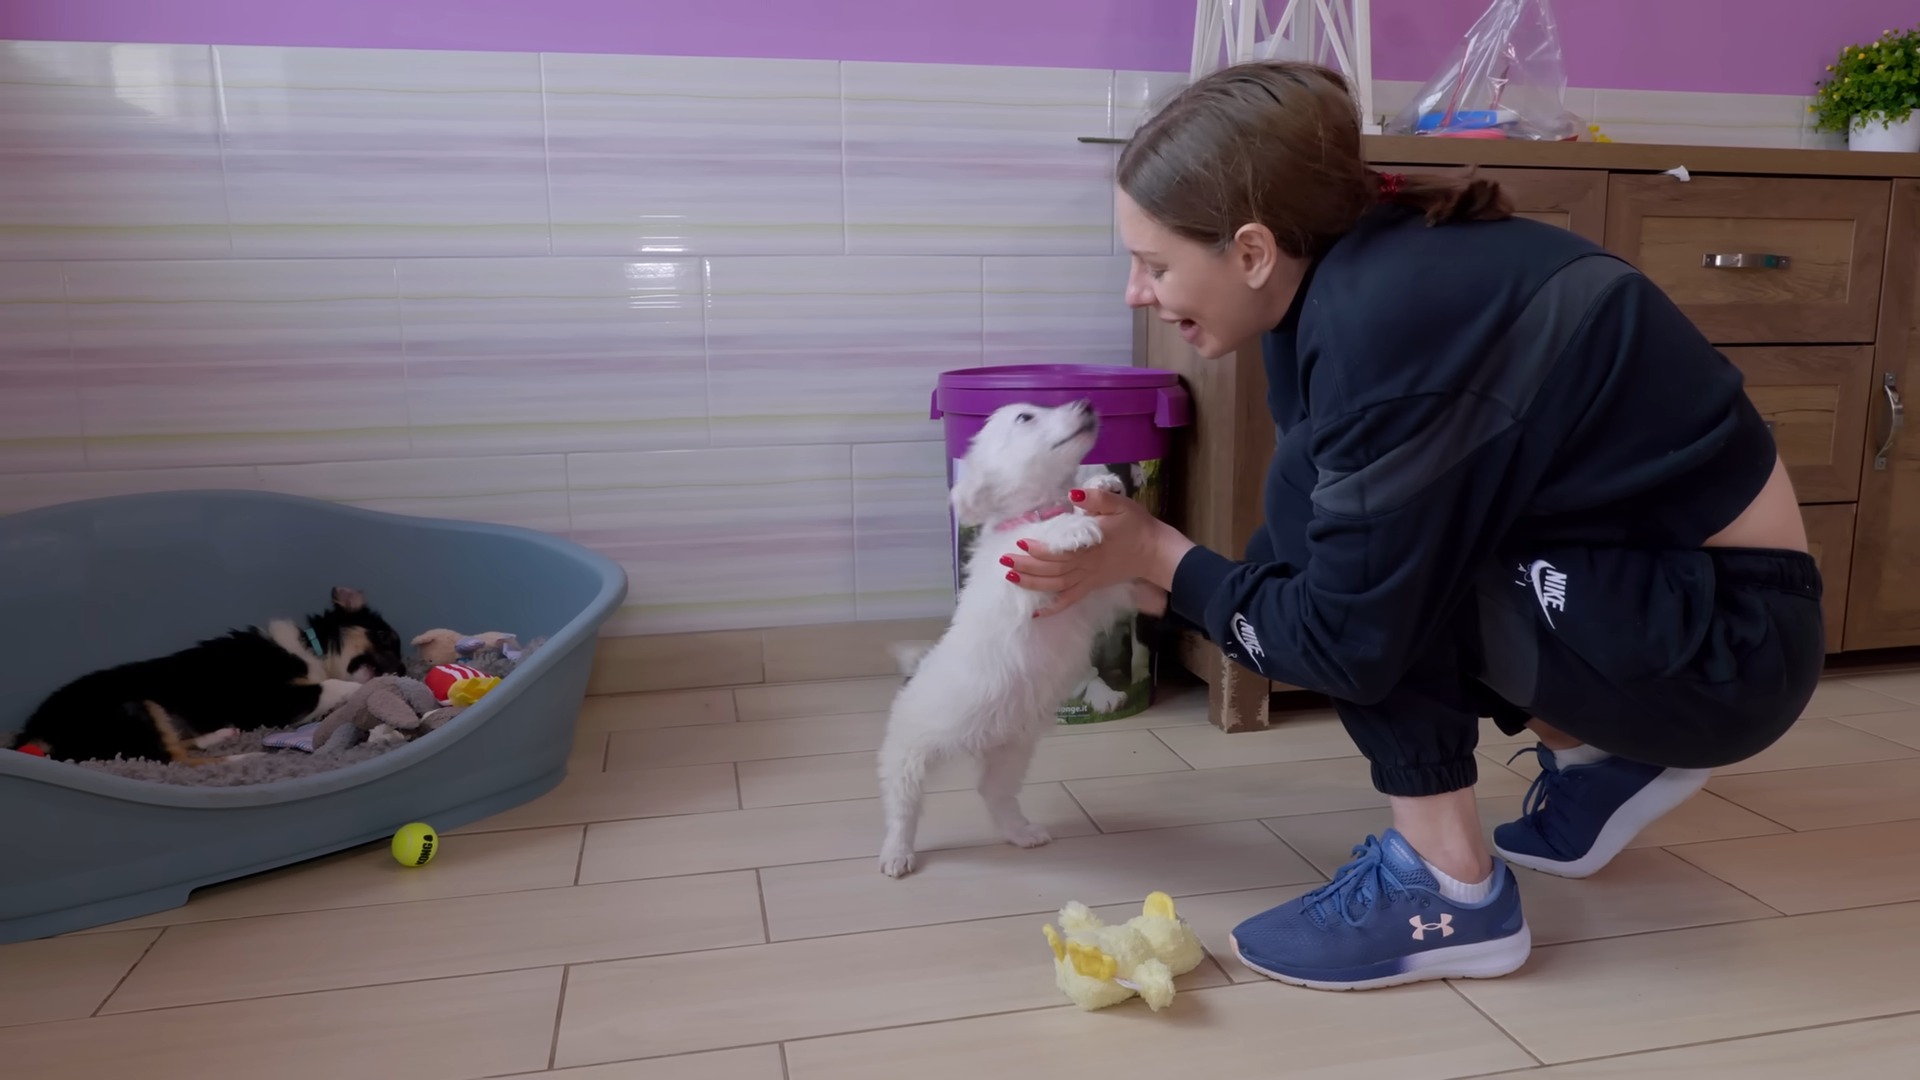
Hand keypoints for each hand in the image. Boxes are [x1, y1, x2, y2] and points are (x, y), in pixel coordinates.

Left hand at [1002, 486, 1193, 616]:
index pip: (1060, 551)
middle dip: (1026, 566)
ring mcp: (1087, 579)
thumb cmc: (1135, 524)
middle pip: (1051, 570)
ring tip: (1010, 576)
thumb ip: (1096, 499)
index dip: (1039, 549)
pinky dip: (1053, 608)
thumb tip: (1074, 493)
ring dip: (1032, 583)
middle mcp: (1085, 565)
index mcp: (1090, 545)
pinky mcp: (1091, 586)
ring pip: (1056, 586)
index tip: (1021, 542)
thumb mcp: (1119, 504)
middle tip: (1004, 560)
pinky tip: (1036, 612)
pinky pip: (1069, 600)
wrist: (1154, 551)